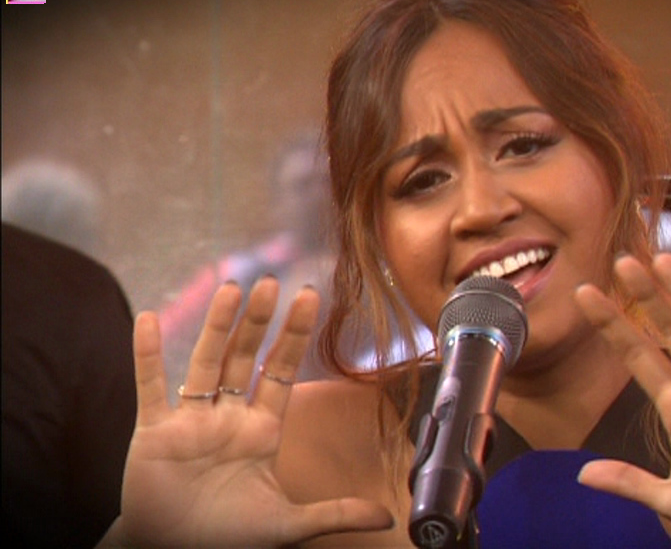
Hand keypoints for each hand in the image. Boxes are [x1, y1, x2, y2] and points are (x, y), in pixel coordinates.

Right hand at [115, 277, 392, 547]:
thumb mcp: (288, 524)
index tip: (308, 297)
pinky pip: (151, 387)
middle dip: (259, 323)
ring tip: (232, 289)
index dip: (293, 336)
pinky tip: (149, 319)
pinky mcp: (155, 432)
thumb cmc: (229, 537)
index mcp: (262, 431)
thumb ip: (335, 512)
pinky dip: (148, 354)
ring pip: (205, 363)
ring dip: (216, 327)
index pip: (280, 372)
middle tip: (272, 282)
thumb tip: (388, 516)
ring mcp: (191, 421)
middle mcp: (229, 417)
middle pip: (245, 358)